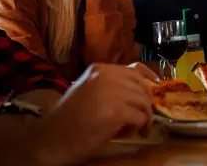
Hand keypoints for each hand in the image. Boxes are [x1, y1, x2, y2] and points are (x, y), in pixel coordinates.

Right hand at [35, 62, 158, 163]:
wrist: (51, 138)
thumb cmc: (67, 118)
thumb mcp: (88, 90)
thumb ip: (110, 85)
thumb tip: (138, 90)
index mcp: (100, 69)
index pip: (134, 69)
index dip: (149, 79)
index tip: (156, 87)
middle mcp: (107, 76)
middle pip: (142, 86)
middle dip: (146, 102)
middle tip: (144, 117)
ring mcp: (113, 92)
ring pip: (144, 102)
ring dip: (144, 117)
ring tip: (137, 128)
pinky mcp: (117, 112)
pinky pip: (140, 118)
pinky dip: (140, 127)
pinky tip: (132, 133)